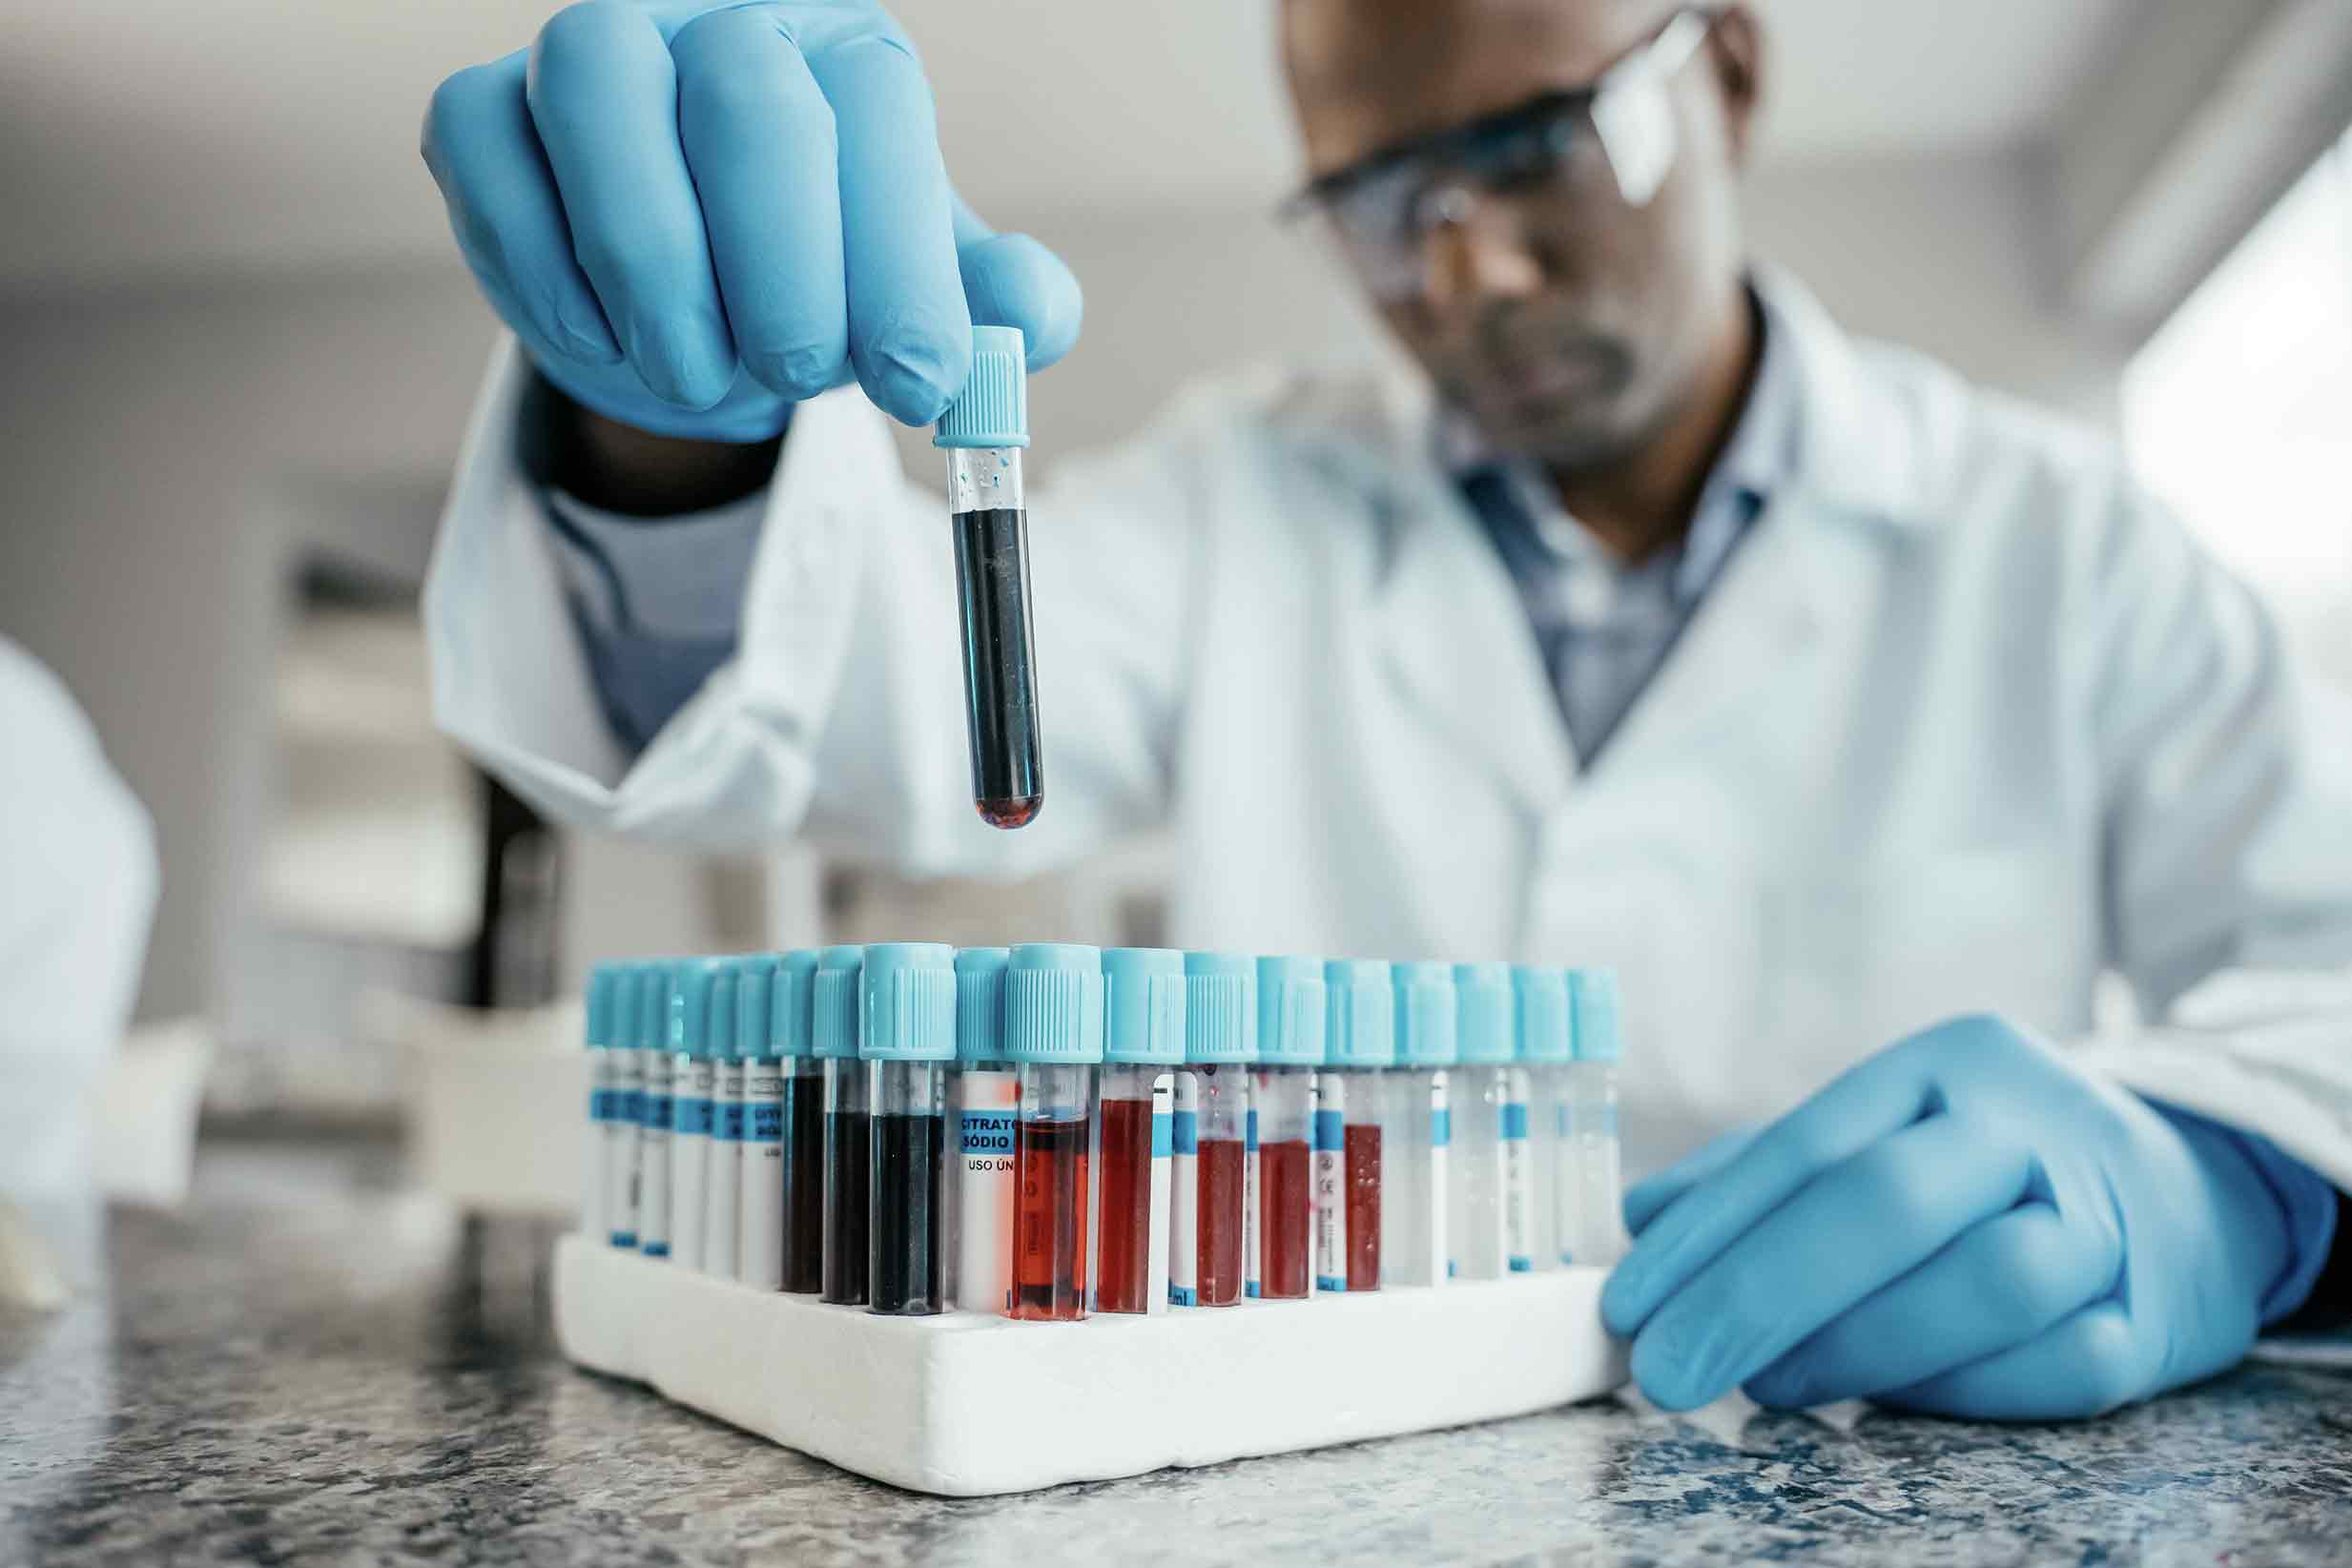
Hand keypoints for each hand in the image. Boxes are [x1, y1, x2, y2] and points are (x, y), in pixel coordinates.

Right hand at [421, 1, 1080, 442]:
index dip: (902, 261)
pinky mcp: (482, 107)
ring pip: (602, 99)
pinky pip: (488, 157)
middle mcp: (719, 18)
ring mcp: (594, 49)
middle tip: (800, 373)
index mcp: (843, 51)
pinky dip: (545, 268)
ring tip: (698, 370)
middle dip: (784, 262)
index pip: (878, 116)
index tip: (920, 381)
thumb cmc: (820, 278)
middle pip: (749, 95)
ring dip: (656, 264)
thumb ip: (993, 307)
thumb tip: (1029, 316)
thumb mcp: (918, 296)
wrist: (696, 305)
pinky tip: (606, 341)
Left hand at [1600, 1014, 2293, 1418]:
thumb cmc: (1994, 1170)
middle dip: (1760, 1295)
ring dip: (1858, 1348)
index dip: (1707, 1233)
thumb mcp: (1888, 1133)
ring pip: (1984, 1283)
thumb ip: (1765, 1175)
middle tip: (1670, 1370)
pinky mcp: (2155, 1318)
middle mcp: (2033, 1124)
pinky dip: (1956, 1393)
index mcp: (1951, 1063)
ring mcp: (2106, 1219)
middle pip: (1886, 1202)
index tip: (1631, 1306)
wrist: (2191, 1196)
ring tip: (1772, 1387)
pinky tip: (1887, 1404)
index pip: (1810, 1145)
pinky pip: (2054, 1367)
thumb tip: (1642, 1216)